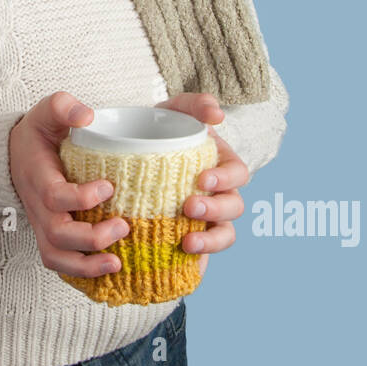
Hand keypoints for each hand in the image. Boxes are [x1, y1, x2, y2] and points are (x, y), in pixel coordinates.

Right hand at [8, 92, 133, 277]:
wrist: (11, 156)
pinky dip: (82, 273)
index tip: (108, 187)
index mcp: (39, 179)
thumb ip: (62, 107)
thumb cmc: (36, 134)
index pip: (55, 197)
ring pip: (56, 258)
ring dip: (86, 266)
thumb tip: (87, 116)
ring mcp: (43, 226)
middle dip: (91, 239)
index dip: (81, 198)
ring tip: (117, 264)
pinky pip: (62, 264)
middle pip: (58, 236)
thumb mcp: (45, 112)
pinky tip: (110, 272)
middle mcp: (39, 208)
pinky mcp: (52, 237)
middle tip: (124, 227)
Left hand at [157, 92, 248, 276]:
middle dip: (216, 208)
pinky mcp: (185, 239)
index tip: (202, 179)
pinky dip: (196, 261)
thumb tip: (216, 115)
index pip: (238, 173)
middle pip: (233, 207)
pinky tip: (179, 261)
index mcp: (220, 166)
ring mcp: (204, 219)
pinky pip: (200, 256)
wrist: (128, 156)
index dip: (226, 178)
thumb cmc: (158, 131)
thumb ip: (195, 104)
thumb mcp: (174, 111)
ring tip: (188, 242)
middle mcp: (217, 194)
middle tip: (189, 206)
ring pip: (223, 235)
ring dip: (211, 241)